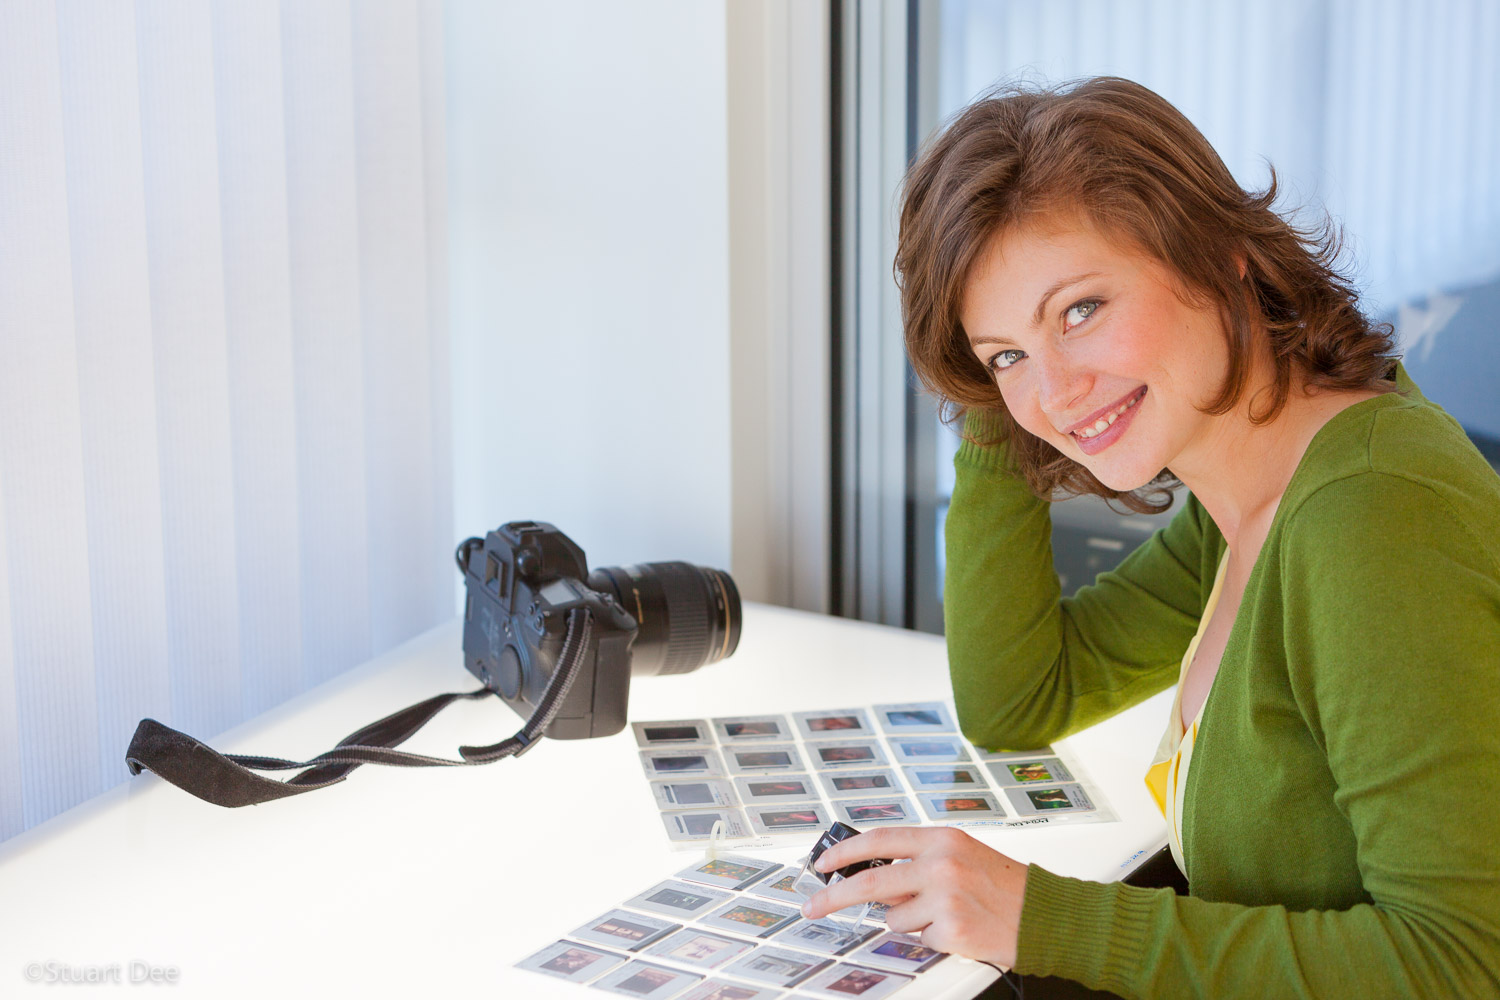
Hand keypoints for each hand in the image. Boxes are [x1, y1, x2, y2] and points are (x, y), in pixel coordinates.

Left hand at [799, 826, 1027, 968]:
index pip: (879, 839)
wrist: (1045, 915)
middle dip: (834, 895)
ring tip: (945, 915)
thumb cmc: (1006, 886)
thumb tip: (873, 878)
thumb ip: (919, 861)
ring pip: (894, 917)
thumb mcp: (962, 856)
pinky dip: (933, 938)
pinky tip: (959, 929)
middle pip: (870, 881)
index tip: (822, 863)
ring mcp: (945, 897)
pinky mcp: (951, 929)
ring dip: (909, 922)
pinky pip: (919, 939)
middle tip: (813, 906)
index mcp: (942, 839)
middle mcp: (941, 863)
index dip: (844, 851)